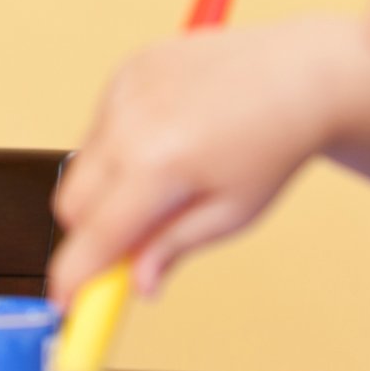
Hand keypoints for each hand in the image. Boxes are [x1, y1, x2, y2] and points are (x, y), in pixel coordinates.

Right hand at [47, 18, 369, 305]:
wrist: (303, 74)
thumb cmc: (274, 143)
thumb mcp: (231, 214)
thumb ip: (172, 248)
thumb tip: (136, 284)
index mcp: (158, 164)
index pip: (94, 234)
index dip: (74, 274)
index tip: (66, 299)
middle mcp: (129, 122)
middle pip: (71, 202)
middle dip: (92, 231)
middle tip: (135, 241)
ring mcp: (123, 90)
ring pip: (83, 164)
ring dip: (107, 186)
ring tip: (171, 176)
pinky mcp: (125, 70)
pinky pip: (99, 126)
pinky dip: (119, 146)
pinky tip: (168, 139)